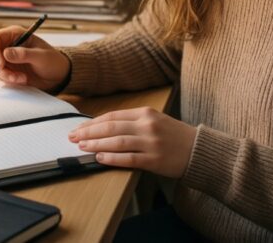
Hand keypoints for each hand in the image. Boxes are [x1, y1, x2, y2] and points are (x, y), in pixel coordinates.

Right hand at [0, 25, 70, 91]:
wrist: (57, 75)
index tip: (0, 64)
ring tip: (22, 79)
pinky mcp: (8, 70)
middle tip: (14, 76)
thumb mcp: (41, 57)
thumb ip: (24, 54)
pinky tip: (21, 80)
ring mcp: (6, 59)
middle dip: (0, 68)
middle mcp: (7, 45)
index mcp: (15, 35)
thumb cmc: (52, 61)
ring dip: (6, 76)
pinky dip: (8, 81)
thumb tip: (6, 53)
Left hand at [69, 107, 196, 177]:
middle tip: (73, 138)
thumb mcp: (154, 121)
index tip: (78, 128)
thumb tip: (104, 129)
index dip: (93, 123)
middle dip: (89, 132)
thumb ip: (132, 123)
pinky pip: (128, 158)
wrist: (199, 150)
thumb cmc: (174, 136)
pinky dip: (112, 158)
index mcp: (145, 113)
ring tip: (82, 147)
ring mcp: (151, 143)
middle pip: (111, 127)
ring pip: (117, 142)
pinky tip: (100, 158)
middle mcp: (147, 125)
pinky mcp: (154, 159)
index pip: (112, 116)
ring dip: (96, 145)